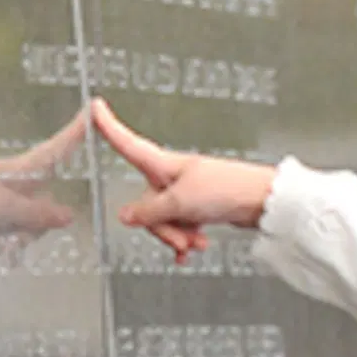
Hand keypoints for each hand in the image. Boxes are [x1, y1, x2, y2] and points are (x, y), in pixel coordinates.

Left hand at [0, 113, 85, 236]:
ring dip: (24, 230)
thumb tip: (69, 216)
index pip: (56, 148)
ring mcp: (0, 192)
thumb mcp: (3, 209)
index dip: (76, 131)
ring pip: (29, 213)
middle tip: (23, 235)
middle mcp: (13, 177)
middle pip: (45, 194)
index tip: (96, 109)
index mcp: (18, 168)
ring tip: (3, 240)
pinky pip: (12, 221)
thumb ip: (36, 214)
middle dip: (42, 218)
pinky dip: (9, 233)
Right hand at [92, 98, 274, 258]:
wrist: (261, 202)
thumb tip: (125, 216)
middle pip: (146, 203)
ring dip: (178, 235)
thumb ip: (149, 212)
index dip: (108, 126)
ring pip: (164, 219)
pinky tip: (191, 250)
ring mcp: (184, 191)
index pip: (126, 143)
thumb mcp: (179, 203)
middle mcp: (171, 175)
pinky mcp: (198, 206)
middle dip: (161, 227)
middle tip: (181, 238)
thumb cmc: (226, 189)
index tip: (94, 107)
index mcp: (162, 164)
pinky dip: (185, 239)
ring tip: (196, 242)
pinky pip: (180, 225)